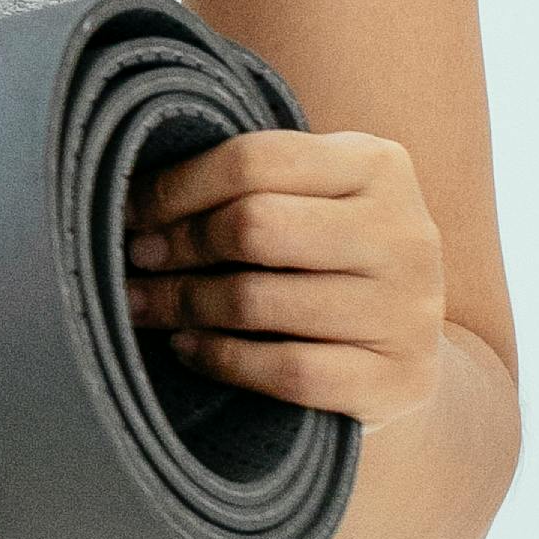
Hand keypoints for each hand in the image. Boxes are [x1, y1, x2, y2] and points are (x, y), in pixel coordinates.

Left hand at [123, 126, 447, 431]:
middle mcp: (404, 233)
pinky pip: (289, 370)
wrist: (405, 353)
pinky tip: (187, 349)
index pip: (255, 161)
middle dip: (177, 245)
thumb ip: (251, 182)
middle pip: (254, 226)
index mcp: (379, 166)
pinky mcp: (400, 378)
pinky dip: (222, 359)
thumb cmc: (332, 261)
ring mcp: (408, 310)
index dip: (177, 187)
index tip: (129, 210)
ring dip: (183, 304)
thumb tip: (131, 192)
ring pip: (260, 301)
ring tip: (142, 305)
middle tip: (135, 260)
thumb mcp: (313, 200)